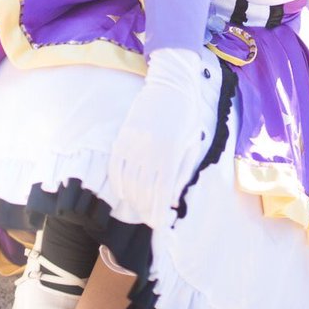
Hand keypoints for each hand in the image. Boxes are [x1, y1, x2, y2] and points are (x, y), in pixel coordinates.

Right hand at [107, 48, 208, 229]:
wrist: (171, 83)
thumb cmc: (187, 114)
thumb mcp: (193, 143)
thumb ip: (183, 171)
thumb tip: (173, 199)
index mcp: (171, 154)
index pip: (162, 193)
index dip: (159, 213)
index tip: (158, 225)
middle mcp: (151, 151)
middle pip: (143, 192)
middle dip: (146, 210)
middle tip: (149, 220)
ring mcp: (134, 143)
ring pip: (128, 182)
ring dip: (132, 200)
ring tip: (138, 209)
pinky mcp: (123, 136)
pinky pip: (115, 166)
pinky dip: (117, 183)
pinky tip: (123, 193)